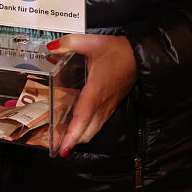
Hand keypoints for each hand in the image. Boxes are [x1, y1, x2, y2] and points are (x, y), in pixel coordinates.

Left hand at [47, 34, 136, 156]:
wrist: (139, 56)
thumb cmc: (118, 51)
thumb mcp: (91, 42)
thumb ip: (69, 43)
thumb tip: (51, 46)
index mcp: (95, 91)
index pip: (82, 118)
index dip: (72, 135)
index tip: (63, 148)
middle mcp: (102, 104)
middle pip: (86, 131)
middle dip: (71, 141)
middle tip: (54, 145)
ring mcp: (108, 106)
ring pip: (93, 129)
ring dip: (79, 137)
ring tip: (61, 139)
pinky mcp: (110, 105)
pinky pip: (98, 123)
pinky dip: (86, 129)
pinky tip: (76, 126)